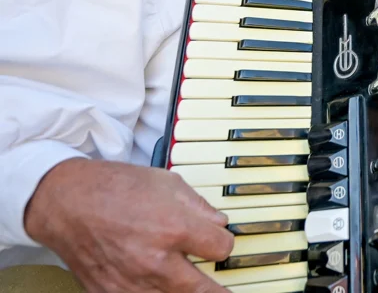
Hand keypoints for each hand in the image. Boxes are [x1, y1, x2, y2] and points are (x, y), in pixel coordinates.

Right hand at [24, 158, 233, 292]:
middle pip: (202, 289)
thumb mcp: (166, 182)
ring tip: (189, 284)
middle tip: (225, 289)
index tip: (219, 241)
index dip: (224, 242)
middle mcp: (155, 261)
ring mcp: (132, 282)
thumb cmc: (114, 188)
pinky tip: (159, 286)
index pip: (221, 248)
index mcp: (173, 228)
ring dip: (185, 291)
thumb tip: (219, 223)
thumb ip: (198, 206)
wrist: (65, 202)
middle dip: (217, 288)